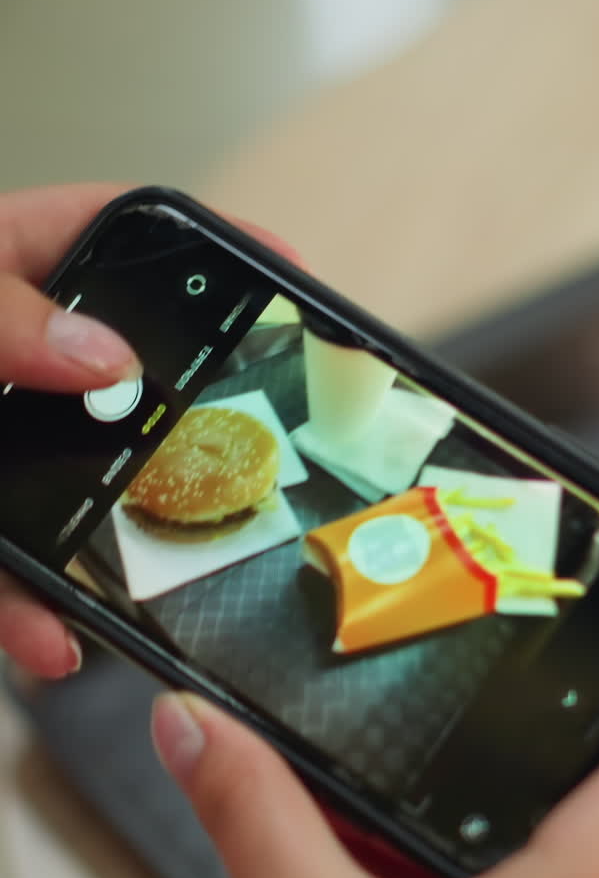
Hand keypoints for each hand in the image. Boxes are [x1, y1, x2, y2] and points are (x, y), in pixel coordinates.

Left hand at [0, 183, 295, 677]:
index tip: (290, 273)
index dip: (212, 249)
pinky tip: (54, 641)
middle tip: (266, 452)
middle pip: (125, 386)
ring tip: (178, 583)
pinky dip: (27, 615)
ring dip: (121, 552)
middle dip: (190, 423)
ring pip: (78, 500)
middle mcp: (9, 365)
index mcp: (0, 274)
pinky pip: (8, 576)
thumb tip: (106, 358)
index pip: (118, 236)